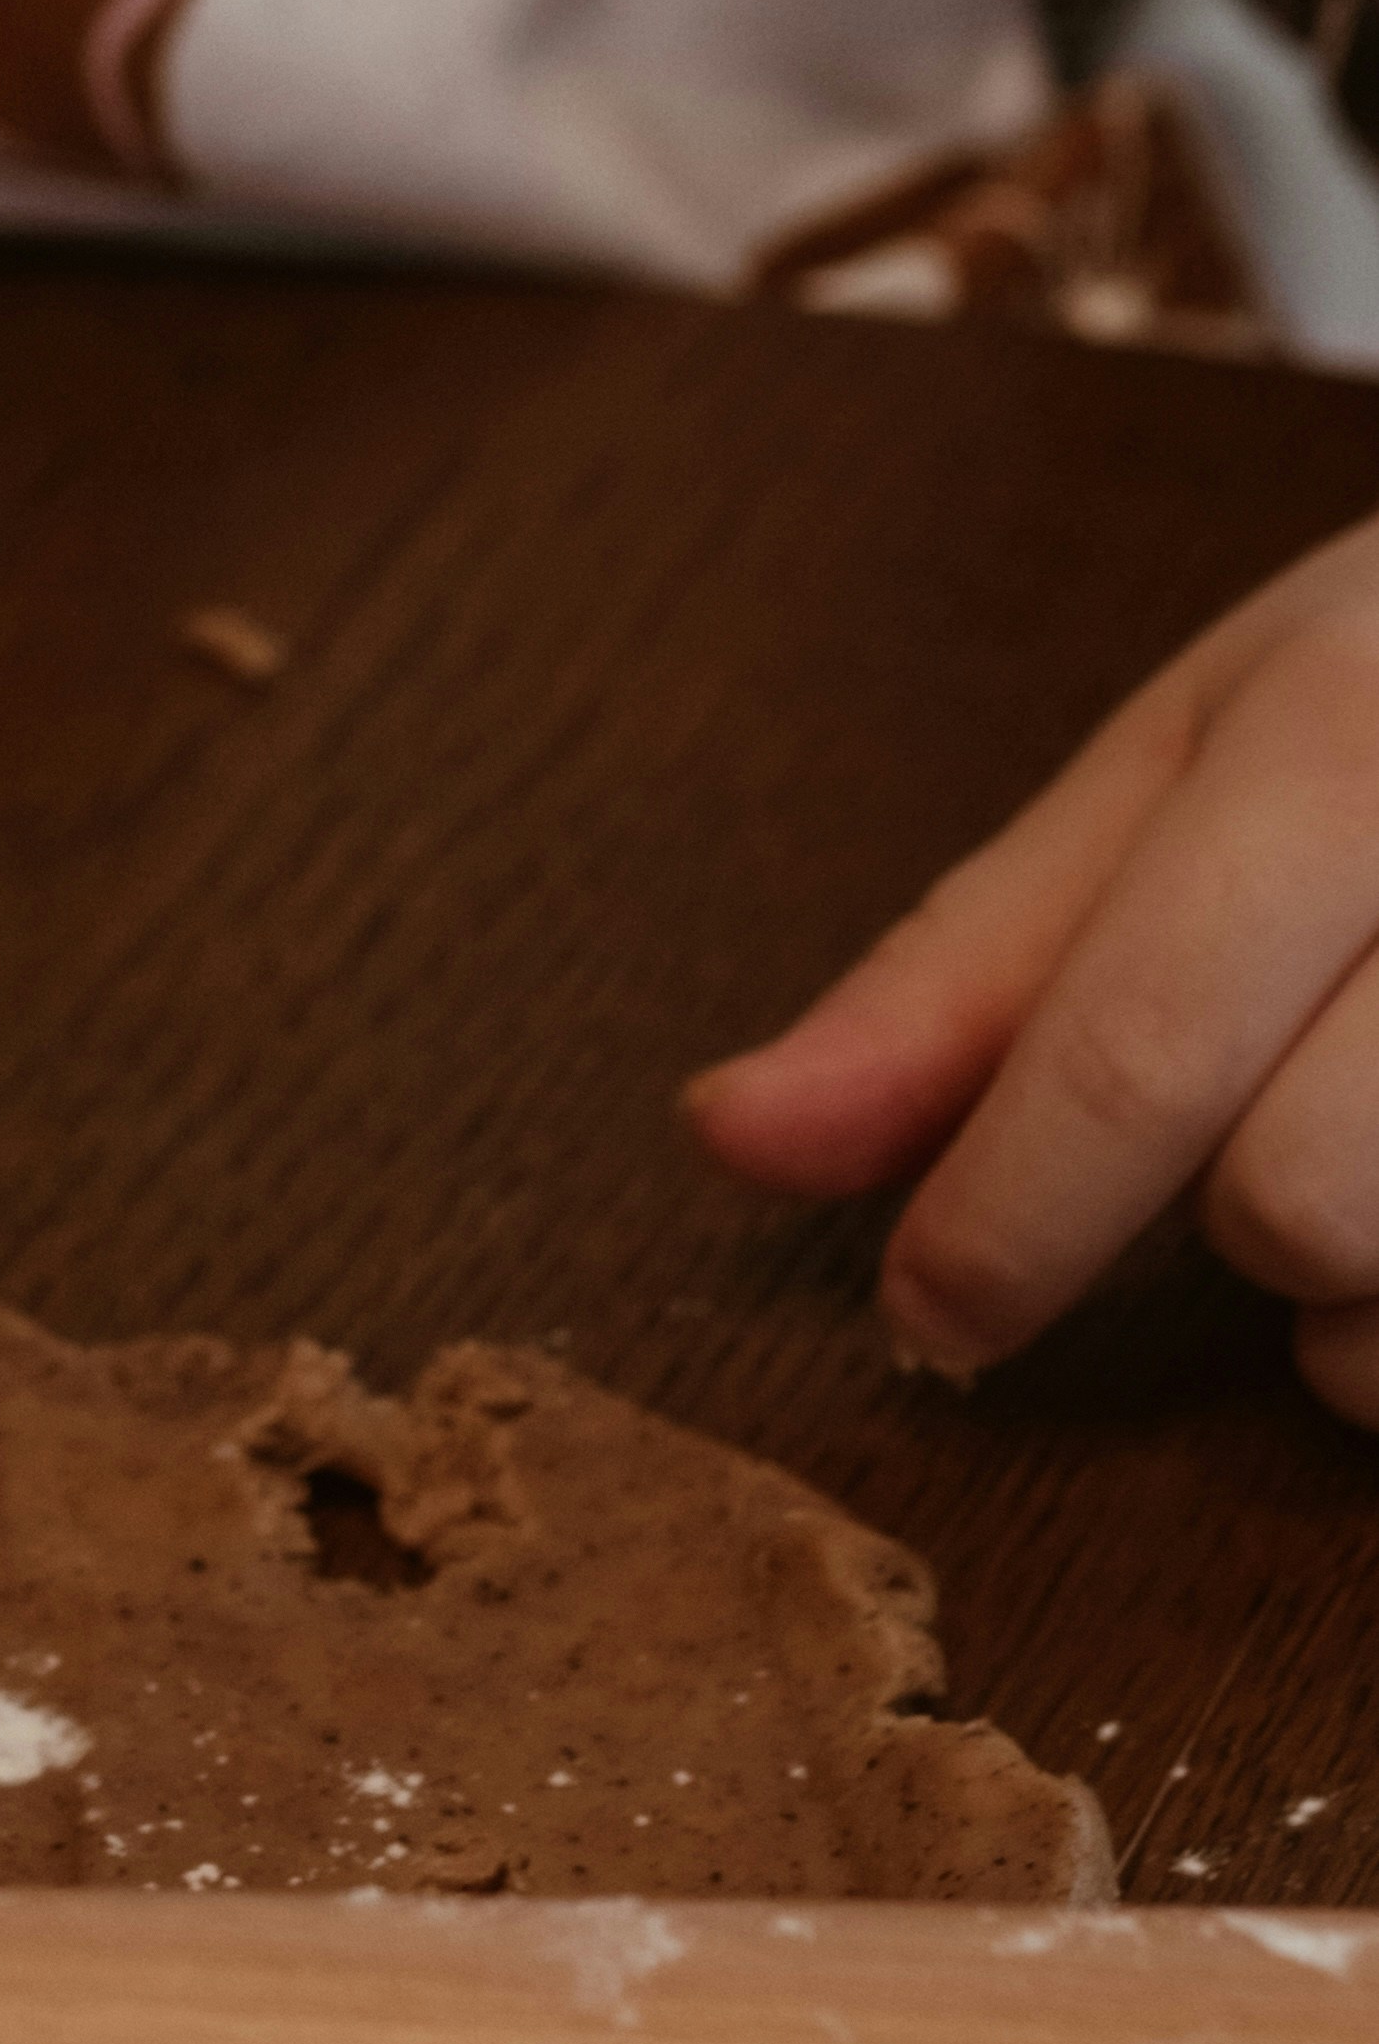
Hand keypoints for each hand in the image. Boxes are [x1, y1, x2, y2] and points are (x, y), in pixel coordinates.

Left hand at [687, 508, 1378, 1418]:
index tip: (927, 1316)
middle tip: (1264, 1111)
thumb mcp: (1197, 760)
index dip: (1001, 1220)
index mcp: (1358, 727)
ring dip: (1359, 1308)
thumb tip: (729, 1139)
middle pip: (1297, 1198)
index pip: (1140, 1043)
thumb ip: (971, 967)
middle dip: (1226, 1211)